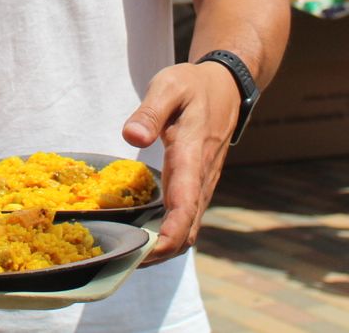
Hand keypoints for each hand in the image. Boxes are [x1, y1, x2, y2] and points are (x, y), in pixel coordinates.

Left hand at [121, 60, 240, 264]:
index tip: (144, 254)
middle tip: (121, 261)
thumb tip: (131, 135)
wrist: (227, 87)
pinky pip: (187, 218)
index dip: (167, 236)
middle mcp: (201, 178)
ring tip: (126, 254)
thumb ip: (150, 110)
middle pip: (187, 230)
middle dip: (159, 253)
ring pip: (189, 229)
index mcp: (192, 155)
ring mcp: (202, 184)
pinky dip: (168, 234)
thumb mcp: (169, 86)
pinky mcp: (198, 185)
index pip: (185, 206)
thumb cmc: (193, 86)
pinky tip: (141, 233)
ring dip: (163, 247)